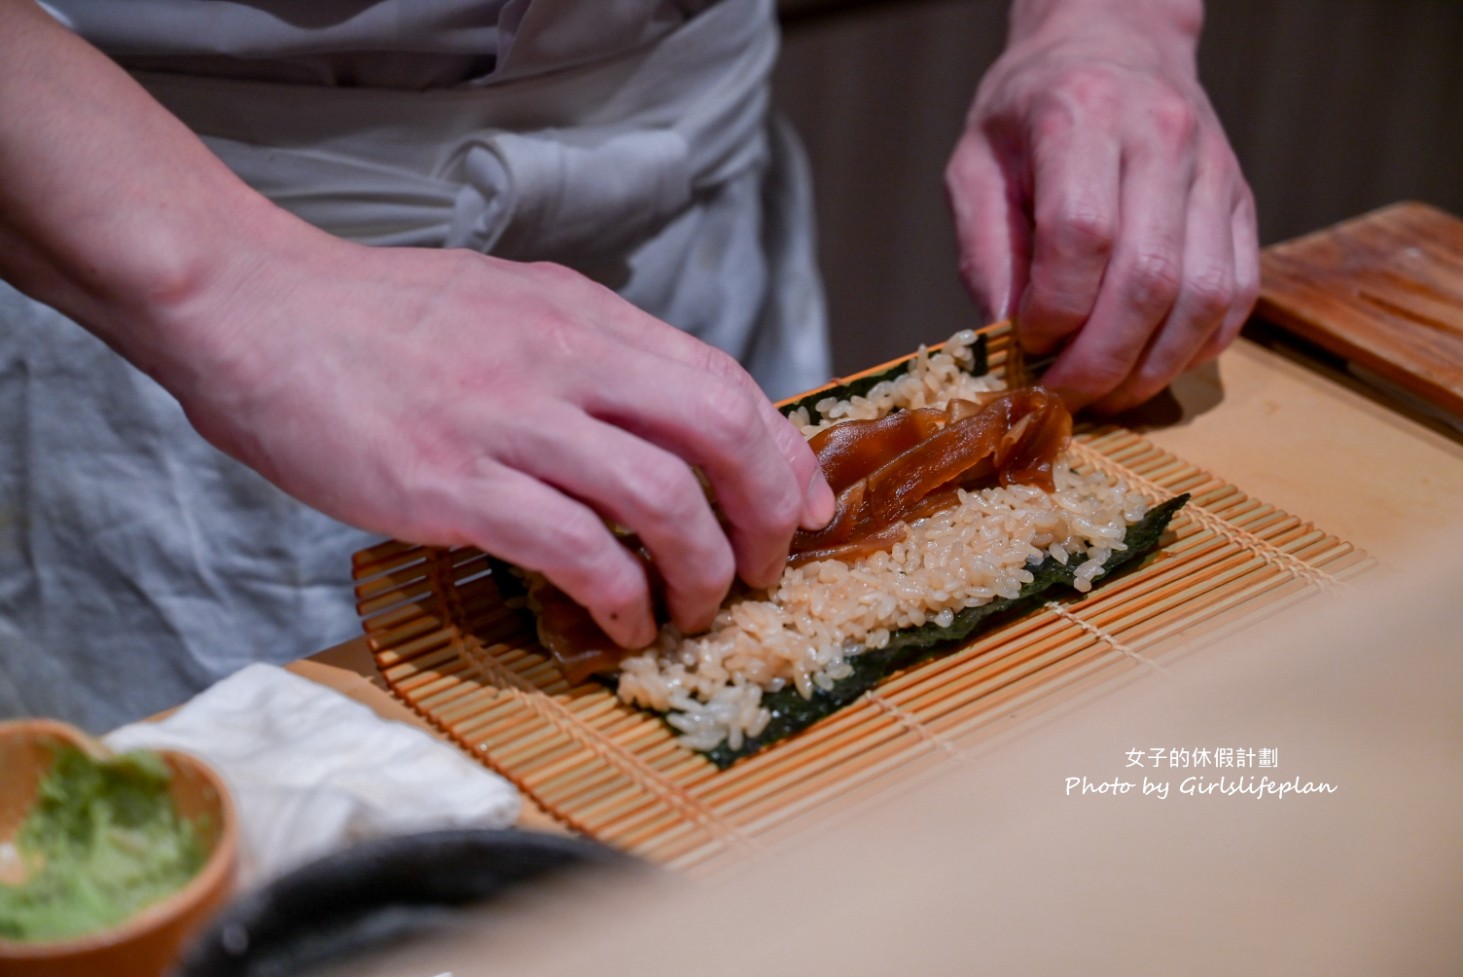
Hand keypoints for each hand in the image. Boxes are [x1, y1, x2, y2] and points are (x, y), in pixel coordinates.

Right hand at [165, 229, 834, 648]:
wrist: (252, 309)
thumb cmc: (377, 320)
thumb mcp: (509, 308)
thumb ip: (589, 357)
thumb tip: (666, 424)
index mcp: (584, 316)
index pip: (723, 381)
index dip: (781, 455)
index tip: (804, 511)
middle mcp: (563, 359)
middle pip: (718, 435)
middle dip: (765, 516)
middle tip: (762, 571)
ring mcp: (509, 420)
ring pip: (662, 500)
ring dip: (700, 571)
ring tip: (692, 609)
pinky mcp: (451, 483)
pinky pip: (575, 550)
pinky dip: (619, 597)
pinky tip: (618, 624)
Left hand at [945, 0, 1258, 411]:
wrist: (1112, 44)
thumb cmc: (1030, 112)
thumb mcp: (976, 166)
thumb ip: (984, 253)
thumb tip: (1004, 345)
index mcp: (1082, 115)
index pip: (1083, 234)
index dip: (1055, 310)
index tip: (1027, 345)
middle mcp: (1162, 137)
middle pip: (1149, 278)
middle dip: (1102, 361)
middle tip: (1063, 400)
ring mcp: (1214, 171)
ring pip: (1205, 297)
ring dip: (1153, 368)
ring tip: (1106, 394)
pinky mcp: (1242, 202)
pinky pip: (1238, 295)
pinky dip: (1195, 348)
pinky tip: (1149, 364)